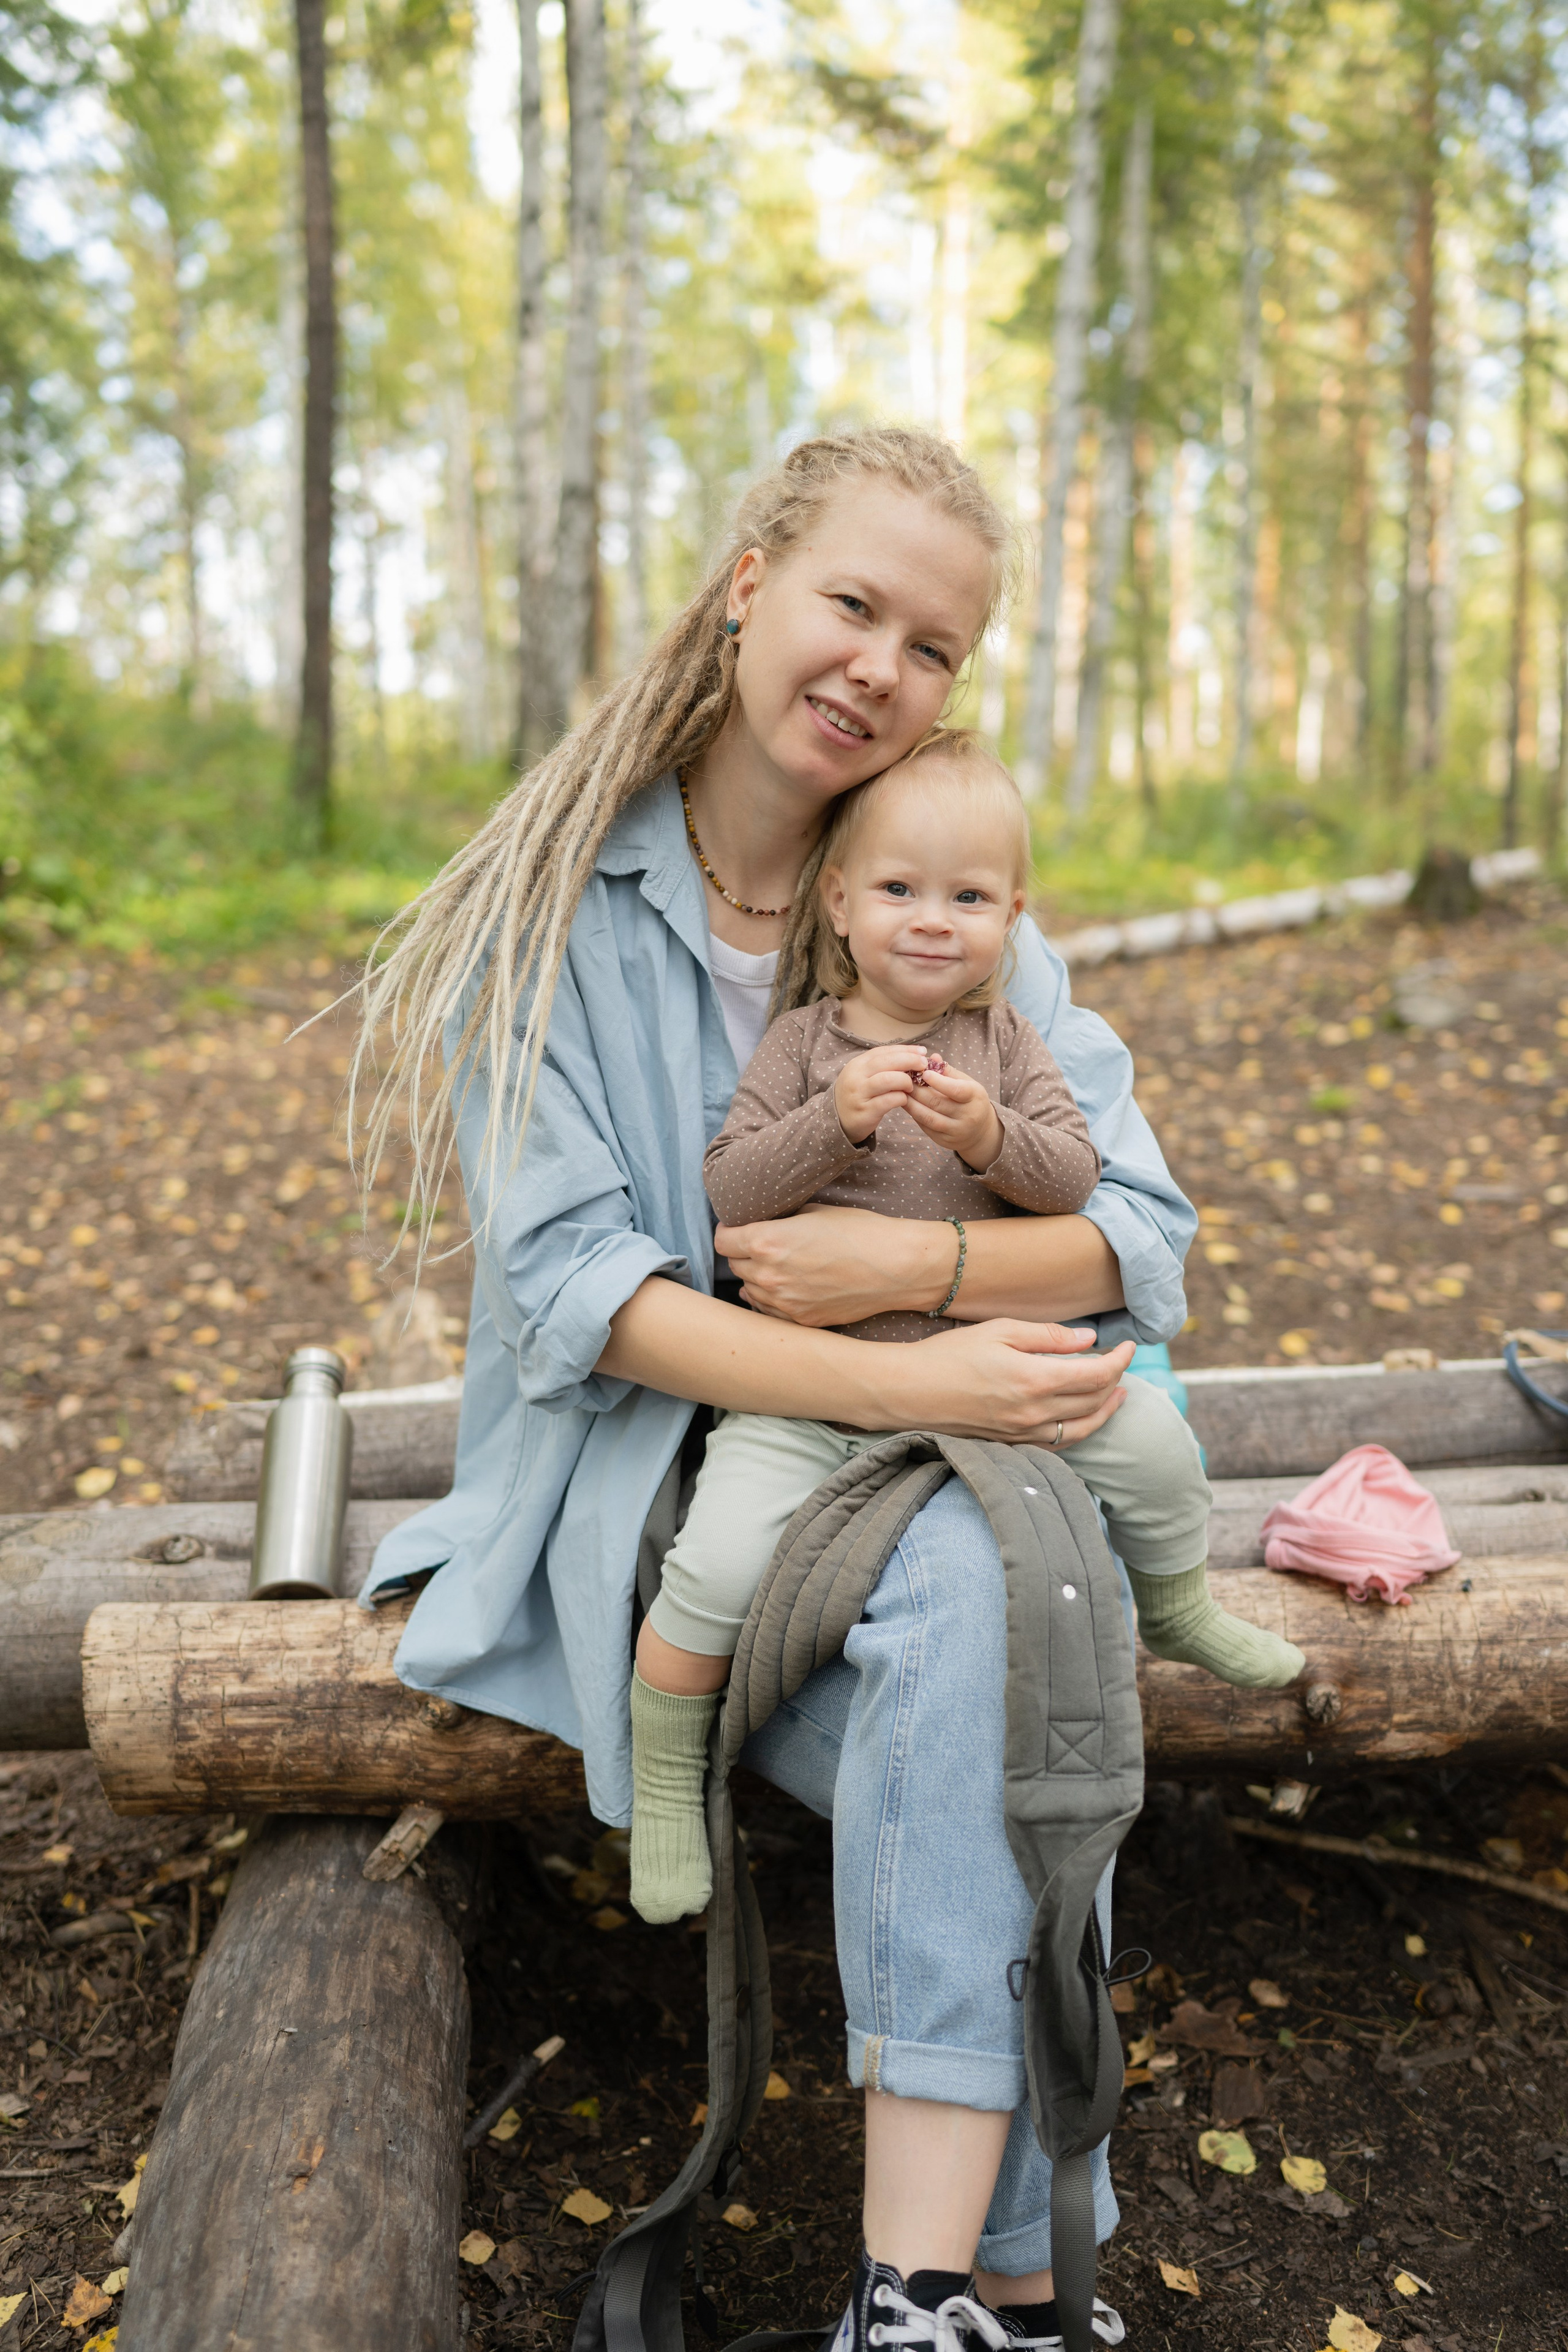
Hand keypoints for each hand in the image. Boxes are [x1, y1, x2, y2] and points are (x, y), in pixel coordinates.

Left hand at [717, 1202, 948, 1325]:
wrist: (896, 1267)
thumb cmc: (860, 1231)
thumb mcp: (814, 1212)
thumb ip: (780, 1220)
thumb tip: (762, 1223)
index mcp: (767, 1241)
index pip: (723, 1240)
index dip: (730, 1231)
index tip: (738, 1229)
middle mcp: (769, 1275)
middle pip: (735, 1266)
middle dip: (744, 1254)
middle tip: (762, 1246)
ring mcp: (784, 1303)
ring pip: (749, 1290)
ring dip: (757, 1278)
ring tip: (778, 1267)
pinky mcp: (801, 1320)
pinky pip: (769, 1311)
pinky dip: (772, 1299)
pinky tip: (788, 1288)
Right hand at [833, 1044, 931, 1143]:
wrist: (838, 1121)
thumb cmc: (859, 1095)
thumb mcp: (864, 1076)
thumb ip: (883, 1066)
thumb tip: (914, 1055)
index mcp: (857, 1064)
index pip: (883, 1051)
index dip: (905, 1049)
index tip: (922, 1051)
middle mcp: (856, 1076)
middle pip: (887, 1062)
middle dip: (909, 1060)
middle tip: (923, 1065)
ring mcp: (859, 1094)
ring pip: (888, 1079)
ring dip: (905, 1081)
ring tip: (911, 1086)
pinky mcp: (865, 1111)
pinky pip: (888, 1100)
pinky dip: (901, 1098)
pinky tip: (904, 1099)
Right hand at [883, 1322, 1134, 1445]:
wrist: (909, 1392)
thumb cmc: (949, 1355)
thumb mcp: (999, 1330)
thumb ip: (1048, 1335)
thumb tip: (1089, 1340)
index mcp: (1034, 1379)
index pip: (1096, 1374)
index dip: (1120, 1359)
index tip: (1128, 1345)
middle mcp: (1034, 1413)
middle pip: (1094, 1400)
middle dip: (1116, 1379)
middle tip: (1122, 1362)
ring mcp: (1023, 1433)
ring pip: (1083, 1427)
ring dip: (1106, 1410)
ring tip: (1117, 1394)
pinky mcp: (1011, 1444)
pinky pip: (1059, 1442)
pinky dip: (1081, 1429)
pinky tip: (1084, 1417)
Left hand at [903, 1058, 1004, 1169]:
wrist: (980, 1131)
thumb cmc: (970, 1099)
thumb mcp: (966, 1083)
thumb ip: (949, 1071)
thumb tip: (932, 1057)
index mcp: (975, 1097)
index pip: (956, 1090)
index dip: (939, 1081)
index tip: (923, 1072)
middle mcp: (968, 1116)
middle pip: (937, 1103)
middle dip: (917, 1090)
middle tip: (902, 1079)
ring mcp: (956, 1131)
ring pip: (928, 1117)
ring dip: (911, 1104)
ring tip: (900, 1092)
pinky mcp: (944, 1141)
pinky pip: (925, 1127)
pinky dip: (914, 1115)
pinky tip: (907, 1104)